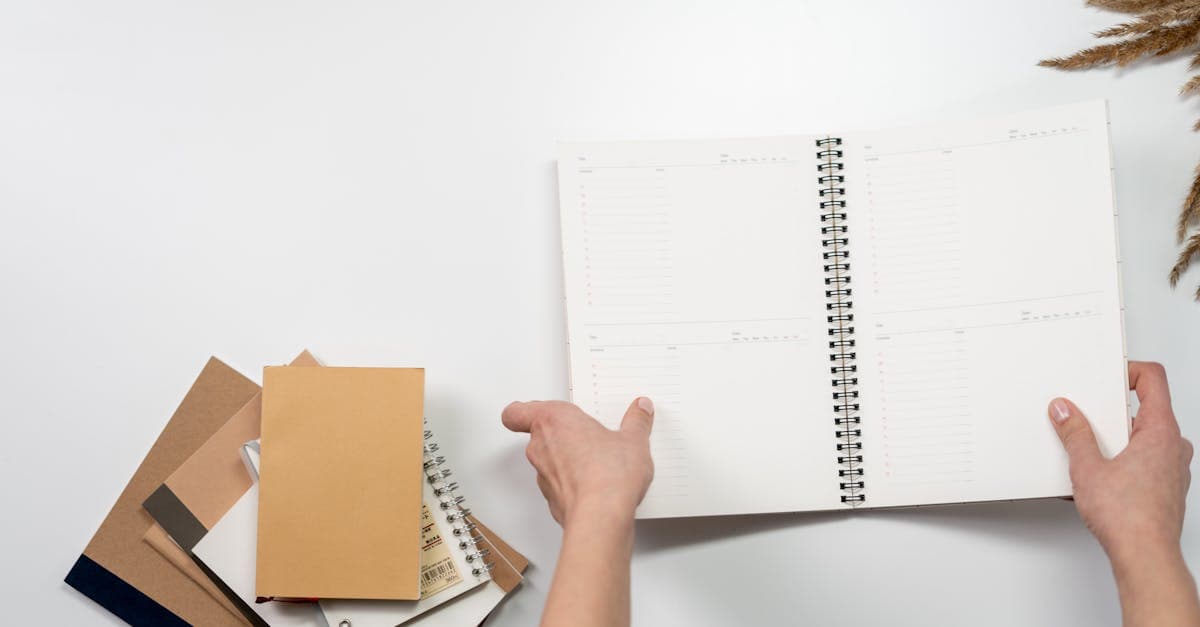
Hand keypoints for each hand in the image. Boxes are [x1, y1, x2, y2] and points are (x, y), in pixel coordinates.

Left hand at [502, 398, 654, 525]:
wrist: (601, 517)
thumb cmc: (607, 476)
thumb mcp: (633, 440)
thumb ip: (636, 421)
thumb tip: (640, 410)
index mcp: (553, 420)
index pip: (517, 412)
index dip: (522, 411)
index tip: (536, 408)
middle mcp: (541, 446)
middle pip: (535, 433)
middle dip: (558, 432)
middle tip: (581, 430)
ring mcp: (543, 474)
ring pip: (546, 460)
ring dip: (565, 458)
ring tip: (594, 458)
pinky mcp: (551, 498)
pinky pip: (558, 484)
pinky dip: (571, 482)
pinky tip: (595, 482)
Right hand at [1048, 361, 1191, 567]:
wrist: (1145, 557)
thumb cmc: (1129, 518)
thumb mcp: (1087, 468)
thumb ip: (1074, 434)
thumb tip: (1065, 413)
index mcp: (1161, 432)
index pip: (1153, 381)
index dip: (1128, 370)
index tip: (1105, 374)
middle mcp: (1174, 447)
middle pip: (1146, 409)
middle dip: (1112, 409)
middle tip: (1087, 413)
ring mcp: (1173, 469)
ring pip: (1145, 437)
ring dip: (1117, 437)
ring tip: (1088, 448)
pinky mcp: (1166, 488)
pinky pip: (1145, 460)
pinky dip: (1123, 459)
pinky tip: (1099, 474)